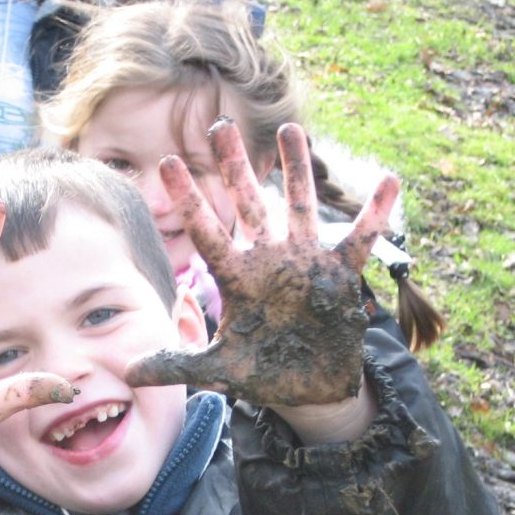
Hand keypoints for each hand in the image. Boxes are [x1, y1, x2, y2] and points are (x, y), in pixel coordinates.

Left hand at [126, 121, 398, 407]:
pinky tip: (389, 180)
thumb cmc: (262, 374)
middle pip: (247, 204)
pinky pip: (361, 237)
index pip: (205, 231)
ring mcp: (305, 261)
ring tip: (289, 129)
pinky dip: (376, 212)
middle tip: (219, 125)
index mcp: (237, 277)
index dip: (188, 199)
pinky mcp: (340, 273)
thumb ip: (174, 365)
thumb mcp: (216, 370)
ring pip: (298, 206)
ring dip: (296, 169)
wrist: (309, 389)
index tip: (167, 162)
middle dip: (234, 166)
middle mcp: (268, 260)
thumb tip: (125, 371)